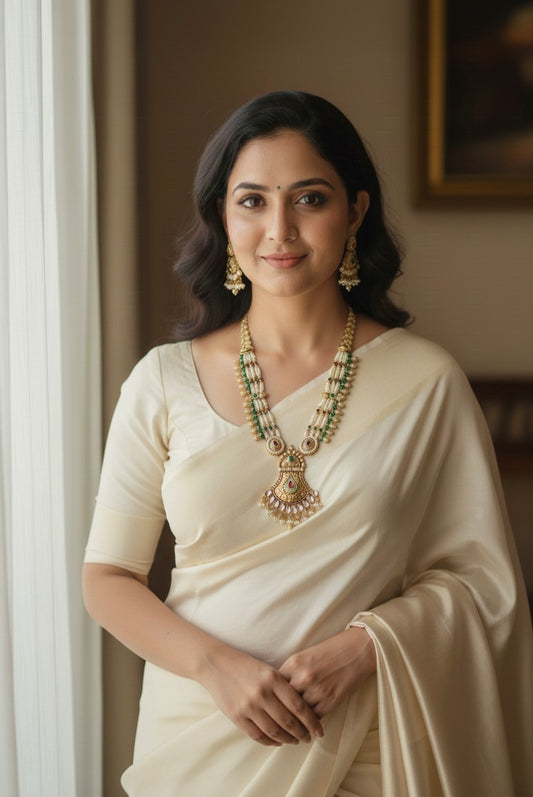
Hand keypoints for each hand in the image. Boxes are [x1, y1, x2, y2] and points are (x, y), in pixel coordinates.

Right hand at [197, 643, 323, 746]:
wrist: (216, 665)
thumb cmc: (246, 666)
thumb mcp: (268, 670)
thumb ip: (283, 687)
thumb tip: (303, 709)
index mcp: (273, 679)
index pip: (299, 706)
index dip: (311, 721)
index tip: (319, 730)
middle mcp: (262, 693)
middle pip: (289, 721)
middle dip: (302, 733)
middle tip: (309, 738)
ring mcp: (249, 707)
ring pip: (274, 731)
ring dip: (288, 739)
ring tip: (295, 741)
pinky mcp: (237, 717)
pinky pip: (258, 735)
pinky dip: (270, 741)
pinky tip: (278, 741)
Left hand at [278, 627, 375, 717]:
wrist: (357, 651)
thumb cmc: (330, 651)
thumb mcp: (305, 656)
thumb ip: (290, 671)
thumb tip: (278, 690)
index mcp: (294, 663)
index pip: (274, 686)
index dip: (272, 695)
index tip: (270, 703)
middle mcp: (303, 677)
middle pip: (283, 701)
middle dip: (280, 711)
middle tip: (276, 720)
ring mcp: (317, 691)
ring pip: (298, 713)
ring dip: (294, 721)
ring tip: (290, 728)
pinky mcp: (330, 702)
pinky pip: (313, 718)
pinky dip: (309, 722)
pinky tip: (306, 726)